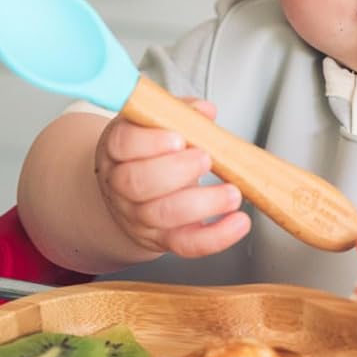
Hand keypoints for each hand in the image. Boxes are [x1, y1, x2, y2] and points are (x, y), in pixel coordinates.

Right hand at [94, 99, 251, 258]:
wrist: (132, 196)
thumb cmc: (149, 154)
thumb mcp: (156, 126)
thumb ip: (179, 114)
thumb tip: (204, 111)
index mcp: (118, 150)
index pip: (123, 144)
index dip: (150, 142)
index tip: (178, 137)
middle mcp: (122, 186)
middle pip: (138, 183)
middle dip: (176, 171)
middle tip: (206, 159)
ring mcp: (140, 217)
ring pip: (163, 215)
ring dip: (203, 204)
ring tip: (232, 193)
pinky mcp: (163, 239)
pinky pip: (187, 244)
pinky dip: (216, 236)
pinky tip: (238, 223)